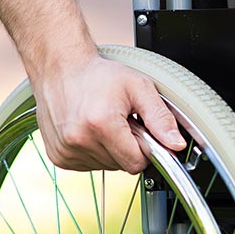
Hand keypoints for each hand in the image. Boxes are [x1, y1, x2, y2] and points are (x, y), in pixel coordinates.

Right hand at [30, 52, 187, 172]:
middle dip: (127, 147)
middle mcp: (79, 141)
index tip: (138, 129)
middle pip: (122, 166)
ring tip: (103, 123)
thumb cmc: (98, 75)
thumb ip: (161, 118)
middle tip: (120, 121)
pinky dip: (95, 151)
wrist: (59, 67)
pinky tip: (89, 131)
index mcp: (101, 124)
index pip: (137, 163)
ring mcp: (66, 151)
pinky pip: (89, 166)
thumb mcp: (138, 87)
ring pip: (107, 167)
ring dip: (111, 150)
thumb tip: (176, 145)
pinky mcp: (58, 156)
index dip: (144, 148)